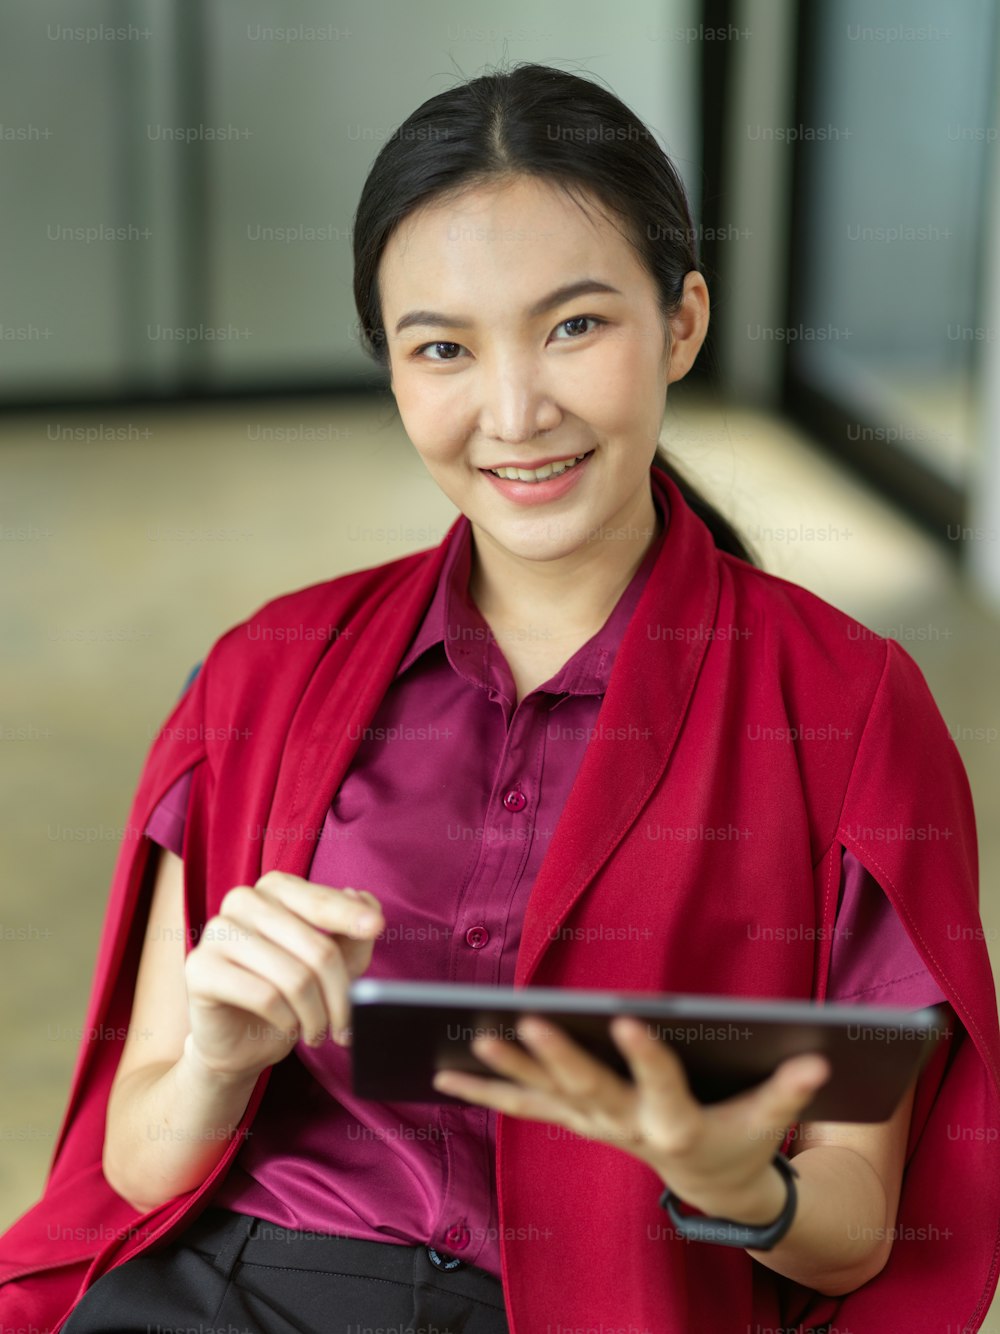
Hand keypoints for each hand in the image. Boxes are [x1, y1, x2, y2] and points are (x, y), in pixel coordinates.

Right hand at [183, 871, 383, 1081]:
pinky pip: (264, 996)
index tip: (377, 926)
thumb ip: (352, 934)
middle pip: (315, 947)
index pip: (321, 902)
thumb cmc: (288, 996)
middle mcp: (243, 901)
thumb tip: (364, 901)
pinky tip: (288, 1028)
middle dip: (339, 994)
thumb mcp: (332, 965)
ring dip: (316, 1015)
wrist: (238, 1041)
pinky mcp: (200, 968)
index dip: (351, 917)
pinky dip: (287, 1020)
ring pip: (293, 977)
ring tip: (319, 1032)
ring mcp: (217, 931)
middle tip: (345, 1025)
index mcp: (274, 889)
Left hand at [431, 1015, 828, 1220]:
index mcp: (677, 1125)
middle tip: (525, 1022)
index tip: (626, 1018)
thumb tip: (822, 1058)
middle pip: (587, 1090)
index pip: (662, 1085)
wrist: (712, 1189)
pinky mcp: (577, 1122)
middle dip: (556, 1057)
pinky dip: (488, 1093)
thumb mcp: (768, 1121)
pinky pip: (525, 1109)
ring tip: (471, 1040)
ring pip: (545, 1098)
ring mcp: (595, 1127)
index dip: (646, 1054)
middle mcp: (627, 1129)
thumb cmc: (741, 1142)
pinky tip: (448, 1075)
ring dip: (507, 1072)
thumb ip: (790, 1091)